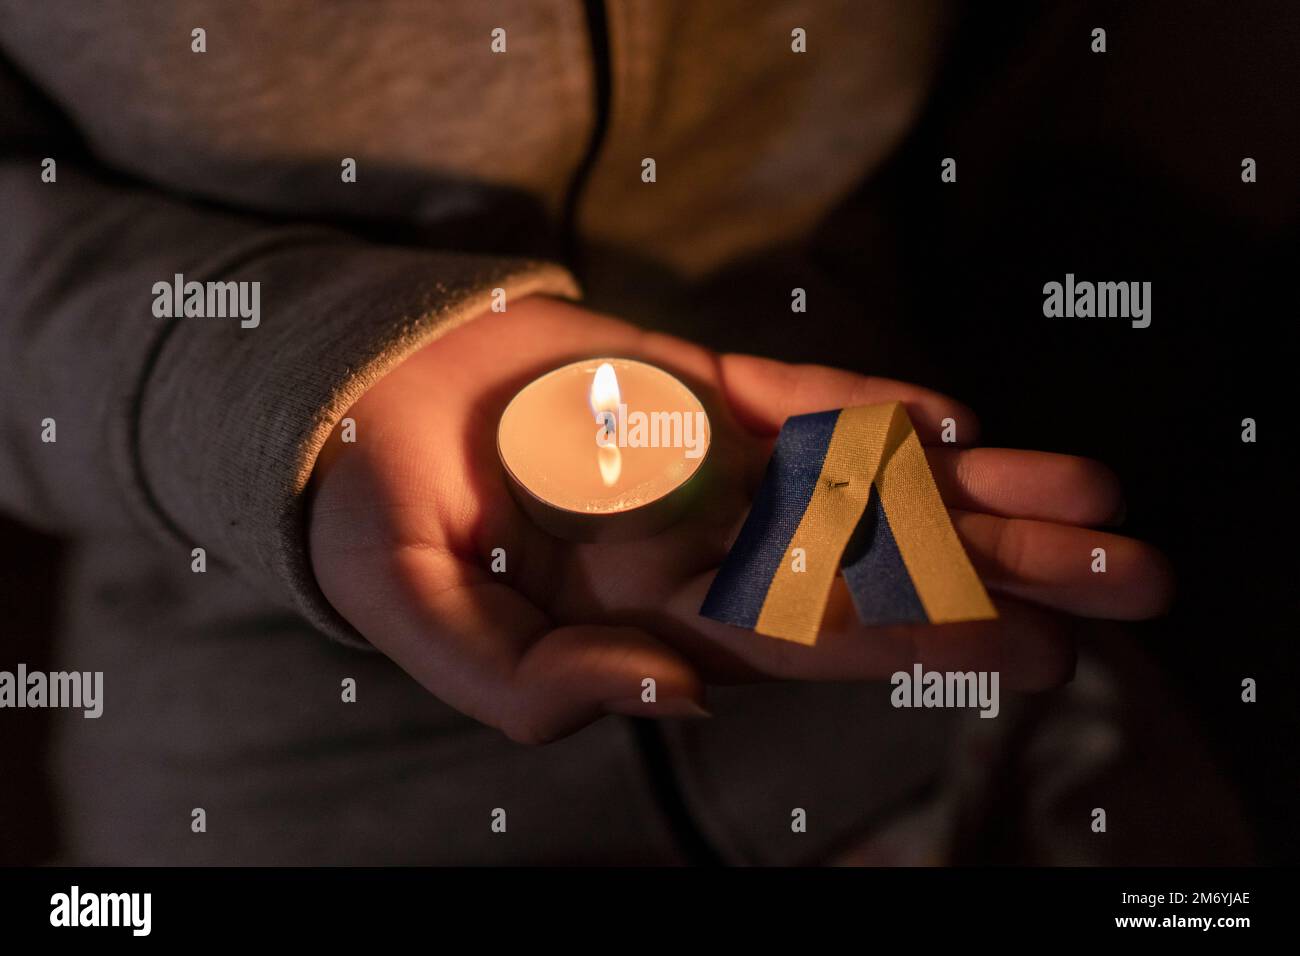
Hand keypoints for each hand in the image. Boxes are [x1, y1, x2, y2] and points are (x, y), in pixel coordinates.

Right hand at [308, 296, 1172, 742]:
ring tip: (1095, 500)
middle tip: (1127, 580)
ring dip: (974, 492)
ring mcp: (709, 466)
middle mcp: (699, 547)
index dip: (915, 638)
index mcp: (642, 614)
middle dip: (994, 574)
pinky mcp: (698, 390)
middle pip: (869, 567)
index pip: (800, 635)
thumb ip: (523, 685)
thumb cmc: (371, 512)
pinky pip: (801, 402)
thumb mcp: (416, 613)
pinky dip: (875, 410)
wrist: (356, 390)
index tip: (1028, 645)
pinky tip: (962, 425)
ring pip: (859, 483)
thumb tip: (677, 697)